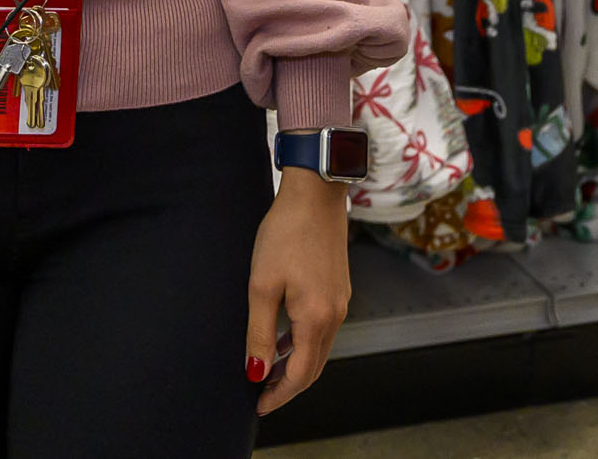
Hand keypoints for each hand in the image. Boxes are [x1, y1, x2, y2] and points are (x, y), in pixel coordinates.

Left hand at [245, 170, 348, 415]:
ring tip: (268, 369)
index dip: (280, 394)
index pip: (302, 374)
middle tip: (262, 394)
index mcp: (317, 317)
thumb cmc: (285, 233)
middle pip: (315, 366)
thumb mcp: (262, 286)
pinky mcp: (339, 287)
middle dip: (288, 384)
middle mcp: (335, 314)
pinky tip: (284, 336)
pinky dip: (304, 341)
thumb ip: (260, 333)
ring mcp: (340, 300)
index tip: (259, 405)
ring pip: (320, 347)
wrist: (315, 193)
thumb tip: (257, 371)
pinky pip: (323, 327)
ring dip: (296, 363)